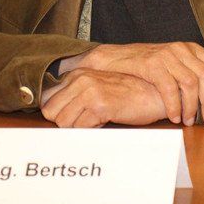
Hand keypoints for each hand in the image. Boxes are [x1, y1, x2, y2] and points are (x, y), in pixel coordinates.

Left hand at [41, 69, 166, 127]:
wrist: (156, 95)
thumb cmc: (129, 94)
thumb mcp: (98, 88)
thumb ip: (75, 94)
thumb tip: (50, 112)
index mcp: (78, 73)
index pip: (47, 101)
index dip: (60, 113)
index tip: (75, 115)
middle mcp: (82, 79)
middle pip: (51, 113)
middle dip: (66, 122)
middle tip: (88, 118)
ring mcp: (90, 90)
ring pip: (64, 123)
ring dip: (80, 127)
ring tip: (99, 117)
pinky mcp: (100, 104)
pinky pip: (81, 128)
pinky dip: (92, 130)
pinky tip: (107, 119)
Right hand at [72, 42, 203, 125]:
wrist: (113, 60)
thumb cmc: (144, 68)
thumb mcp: (172, 65)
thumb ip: (189, 74)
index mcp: (191, 49)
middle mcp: (182, 49)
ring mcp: (167, 55)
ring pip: (190, 83)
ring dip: (191, 107)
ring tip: (189, 121)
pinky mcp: (152, 64)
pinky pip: (169, 88)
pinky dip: (173, 105)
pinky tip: (172, 117)